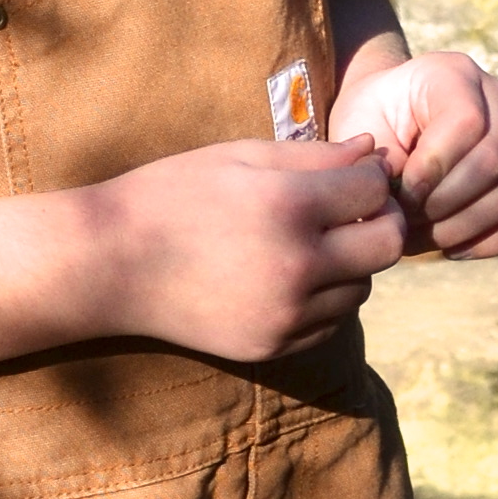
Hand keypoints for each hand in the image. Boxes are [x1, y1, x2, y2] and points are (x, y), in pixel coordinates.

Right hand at [80, 134, 406, 358]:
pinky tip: (291, 277)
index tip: (355, 173)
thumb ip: (315, 156)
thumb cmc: (171, 194)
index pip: (374, 190)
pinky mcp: (273, 346)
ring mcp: (286, 314)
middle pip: (387, 246)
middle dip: (380, 220)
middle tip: (354, 209)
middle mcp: (296, 266)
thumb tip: (376, 152)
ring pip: (362, 288)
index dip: (372, 176)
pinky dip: (325, 299)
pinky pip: (330, 322)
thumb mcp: (240, 157)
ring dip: (352, 263)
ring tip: (312, 242)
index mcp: (288, 207)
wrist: (110, 265)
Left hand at [326, 49, 497, 257]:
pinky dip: (490, 242)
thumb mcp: (361, 130)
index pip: (467, 122)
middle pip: (493, 162)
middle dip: (443, 203)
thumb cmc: (371, 122)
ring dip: (459, 228)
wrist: (390, 119)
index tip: (399, 193)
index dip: (434, 167)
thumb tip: (400, 210)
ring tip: (416, 237)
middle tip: (403, 221)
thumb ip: (378, 164)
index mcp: (456, 74)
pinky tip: (451, 249)